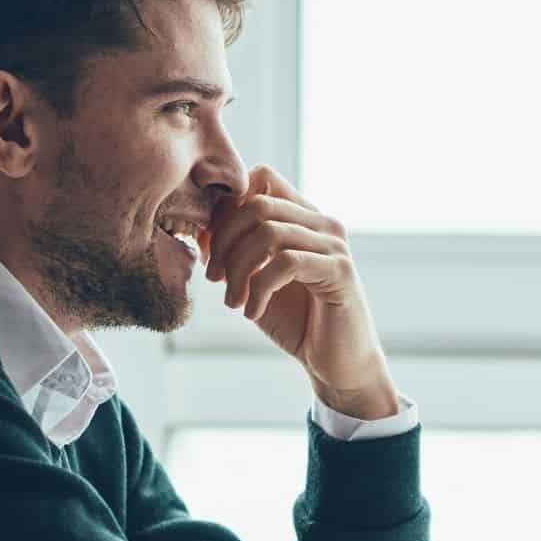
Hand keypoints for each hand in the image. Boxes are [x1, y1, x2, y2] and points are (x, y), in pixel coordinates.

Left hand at [203, 165, 399, 416]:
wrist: (335, 363)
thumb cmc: (295, 320)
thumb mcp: (254, 280)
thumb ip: (233, 251)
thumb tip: (201, 228)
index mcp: (303, 217)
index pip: (261, 177)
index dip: (227, 206)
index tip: (211, 247)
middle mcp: (322, 223)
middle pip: (257, 203)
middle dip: (224, 241)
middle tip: (215, 278)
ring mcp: (334, 245)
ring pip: (268, 232)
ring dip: (238, 271)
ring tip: (233, 302)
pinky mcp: (339, 272)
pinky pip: (287, 263)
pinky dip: (260, 288)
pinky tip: (253, 312)